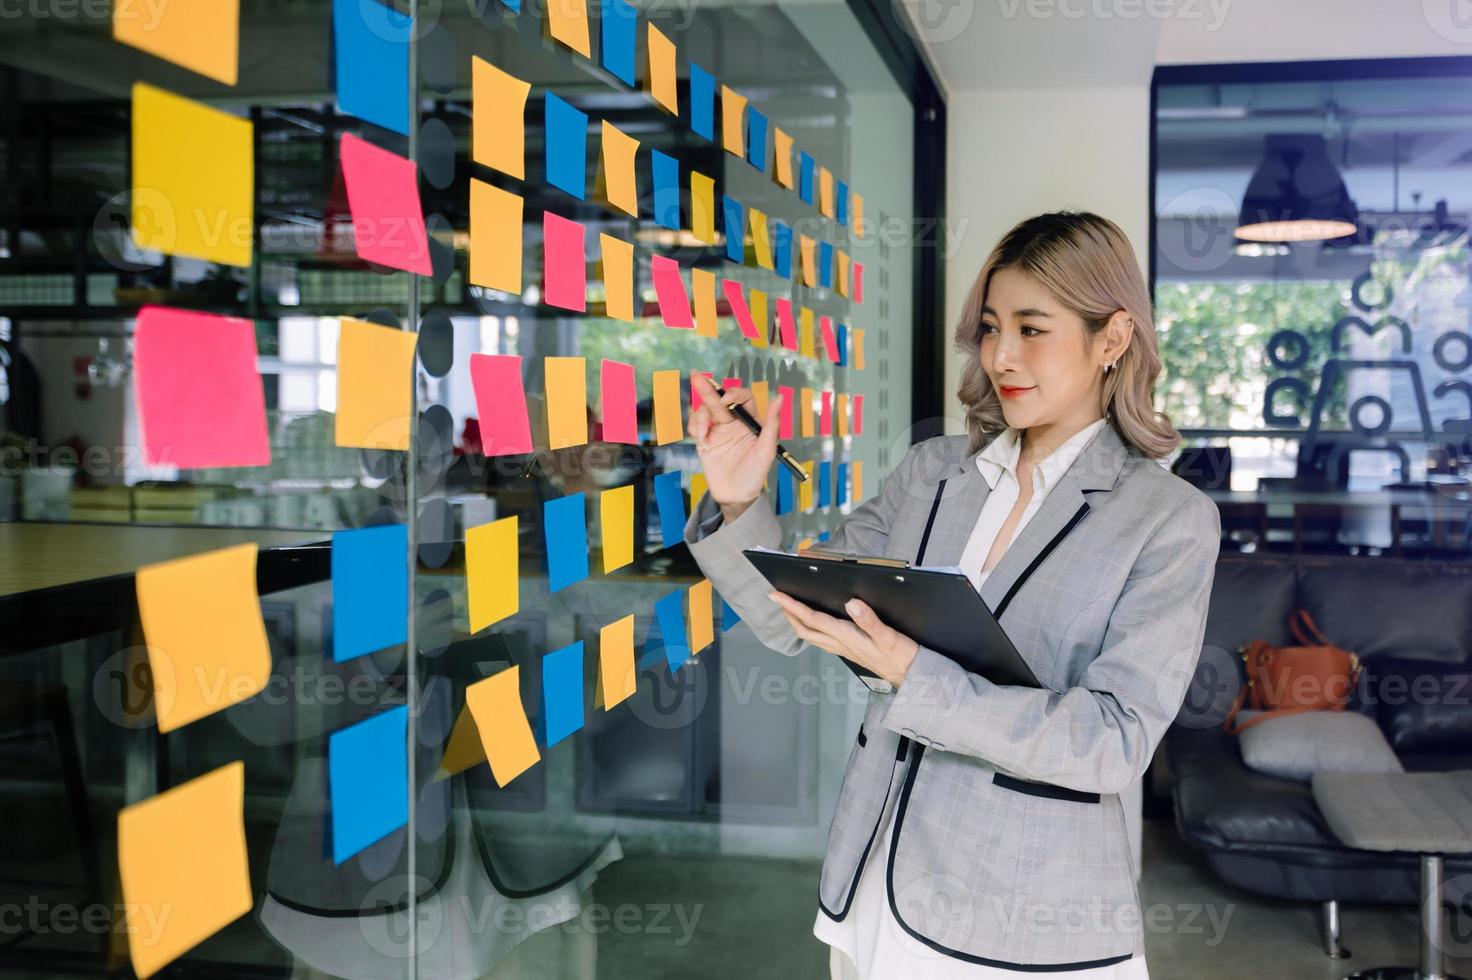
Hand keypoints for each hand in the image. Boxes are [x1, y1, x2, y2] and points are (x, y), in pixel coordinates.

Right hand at [687, 373, 783, 510]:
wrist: (736, 496)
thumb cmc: (755, 474)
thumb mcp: (767, 450)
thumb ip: (771, 424)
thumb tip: (779, 398)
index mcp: (750, 421)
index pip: (742, 398)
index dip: (734, 394)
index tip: (727, 401)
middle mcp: (733, 422)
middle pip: (719, 399)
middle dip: (708, 389)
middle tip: (696, 376)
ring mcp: (717, 430)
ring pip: (704, 411)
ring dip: (700, 419)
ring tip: (702, 436)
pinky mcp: (704, 439)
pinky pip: (695, 425)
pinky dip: (694, 428)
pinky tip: (701, 441)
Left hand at [767, 591, 918, 686]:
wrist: (911, 678)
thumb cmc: (902, 657)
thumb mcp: (889, 636)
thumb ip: (870, 621)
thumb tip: (852, 604)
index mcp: (847, 637)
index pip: (813, 619)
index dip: (793, 606)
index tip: (777, 595)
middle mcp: (841, 644)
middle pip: (806, 629)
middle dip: (789, 614)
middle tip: (777, 599)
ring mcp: (844, 650)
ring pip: (812, 636)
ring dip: (797, 622)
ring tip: (790, 610)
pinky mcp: (850, 652)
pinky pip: (822, 641)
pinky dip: (811, 630)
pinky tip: (814, 627)